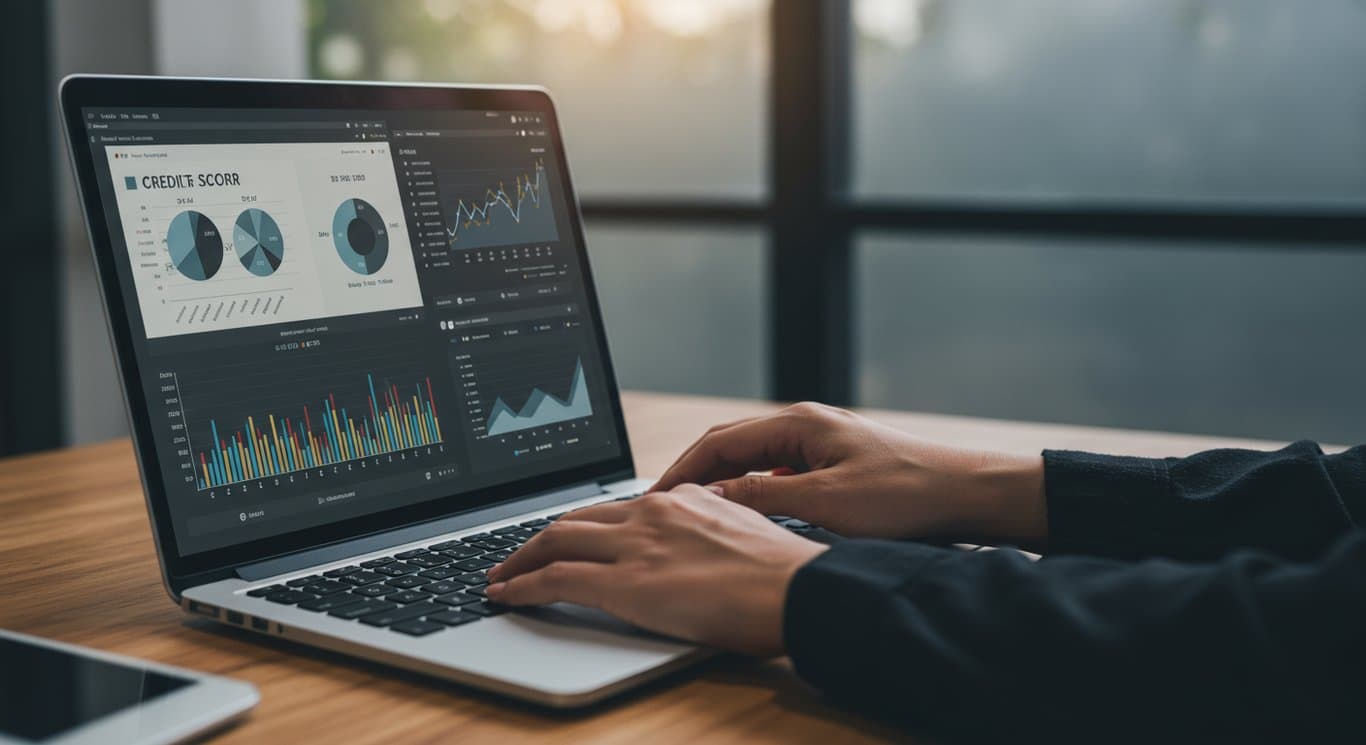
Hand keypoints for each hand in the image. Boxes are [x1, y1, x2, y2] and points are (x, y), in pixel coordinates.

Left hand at [485, 485, 827, 655]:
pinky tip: (506, 596)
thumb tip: (696, 549)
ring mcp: (638, 545)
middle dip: (538, 537)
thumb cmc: (788, 578)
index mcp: (685, 498)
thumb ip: (711, 532)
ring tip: (499, 576)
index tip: (567, 535)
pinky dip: (522, 586)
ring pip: (555, 540)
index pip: (617, 506)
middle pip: (577, 517)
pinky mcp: (626, 584)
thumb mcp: (747, 536)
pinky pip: (555, 580)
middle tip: (515, 554)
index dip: (583, 522)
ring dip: (519, 559)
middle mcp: (654, 512)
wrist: (802, 592)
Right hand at [652, 402, 1046, 544]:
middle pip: (728, 446)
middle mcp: (804, 424)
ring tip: (692, 517)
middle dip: (692, 476)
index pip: (717, 443)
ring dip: (721, 485)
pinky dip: (750, 492)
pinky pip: (775, 472)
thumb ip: (762, 497)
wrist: (968, 494)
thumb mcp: (826, 502)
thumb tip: (708, 500)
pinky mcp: (833, 463)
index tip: (653, 501)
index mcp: (796, 423)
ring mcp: (819, 442)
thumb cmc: (906, 494)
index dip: (680, 472)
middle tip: (660, 510)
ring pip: (751, 460)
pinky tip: (744, 519)